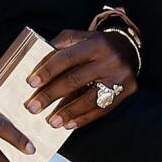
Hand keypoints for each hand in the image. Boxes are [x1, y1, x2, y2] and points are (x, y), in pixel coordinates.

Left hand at [23, 29, 137, 130]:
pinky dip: (83, 118)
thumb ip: (59, 46)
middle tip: (33, 107)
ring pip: (89, 99)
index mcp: (95, 43)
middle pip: (75, 80)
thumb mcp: (79, 37)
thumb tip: (36, 65)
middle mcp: (109, 59)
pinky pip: (102, 109)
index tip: (31, 84)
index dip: (47, 71)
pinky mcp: (126, 91)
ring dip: (67, 112)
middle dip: (51, 95)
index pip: (66, 58)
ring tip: (51, 121)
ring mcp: (119, 77)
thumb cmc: (96, 44)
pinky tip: (68, 124)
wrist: (129, 47)